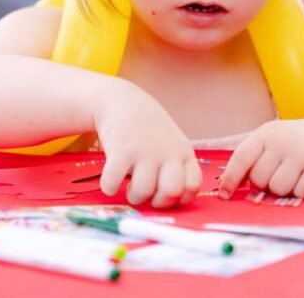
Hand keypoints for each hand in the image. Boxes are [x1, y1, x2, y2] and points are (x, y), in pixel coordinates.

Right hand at [94, 81, 202, 208]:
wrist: (123, 101)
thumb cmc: (149, 131)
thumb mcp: (173, 144)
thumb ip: (177, 168)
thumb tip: (172, 201)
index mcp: (183, 152)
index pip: (193, 186)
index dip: (180, 198)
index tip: (165, 194)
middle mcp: (167, 152)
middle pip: (172, 191)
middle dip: (158, 202)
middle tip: (148, 194)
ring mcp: (144, 151)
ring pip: (143, 192)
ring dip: (134, 197)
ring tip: (129, 186)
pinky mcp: (121, 151)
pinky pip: (114, 184)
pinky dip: (109, 187)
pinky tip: (111, 179)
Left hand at [217, 118, 303, 199]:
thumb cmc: (298, 144)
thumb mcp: (274, 142)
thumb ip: (253, 159)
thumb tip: (229, 188)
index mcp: (267, 133)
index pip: (241, 158)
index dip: (231, 179)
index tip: (225, 195)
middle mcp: (283, 140)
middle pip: (259, 179)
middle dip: (266, 184)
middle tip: (281, 173)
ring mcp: (302, 152)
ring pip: (278, 189)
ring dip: (285, 189)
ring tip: (296, 174)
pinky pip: (300, 193)